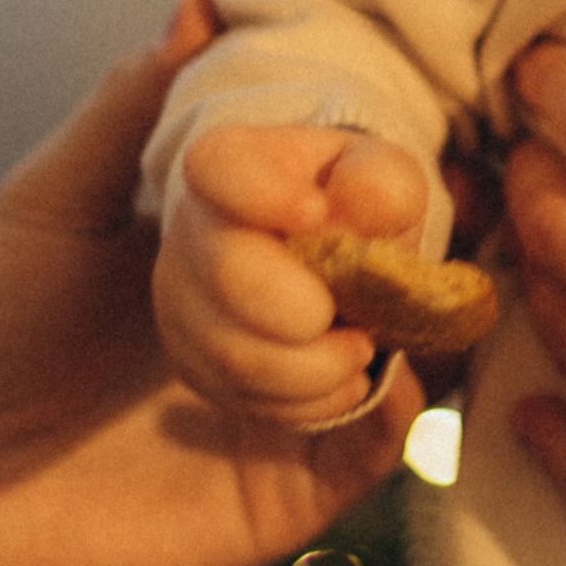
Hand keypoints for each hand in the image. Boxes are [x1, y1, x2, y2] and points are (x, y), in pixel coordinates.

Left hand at [0, 0, 415, 565]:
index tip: (316, 182)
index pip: (342, 176)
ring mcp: (295, 394)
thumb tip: (201, 0)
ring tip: (215, 368)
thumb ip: (131, 110)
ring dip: (319, 341)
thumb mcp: (46, 204)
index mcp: (235, 230)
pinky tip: (351, 386)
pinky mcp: (294, 485)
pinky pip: (382, 442)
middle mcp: (280, 304)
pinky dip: (386, 408)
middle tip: (289, 259)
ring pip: (385, 339)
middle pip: (381, 253)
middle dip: (343, 252)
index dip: (353, 168)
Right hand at [154, 118, 433, 429]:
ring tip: (359, 349)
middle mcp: (191, 232)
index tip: (315, 214)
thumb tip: (362, 204)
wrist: (322, 251)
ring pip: (236, 355)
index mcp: (229, 164)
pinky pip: (244, 398)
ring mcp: (183, 303)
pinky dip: (308, 401)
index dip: (262, 194)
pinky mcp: (196, 362)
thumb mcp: (381, 177)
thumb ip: (382, 183)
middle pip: (228, 275)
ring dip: (317, 368)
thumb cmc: (351, 204)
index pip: (218, 167)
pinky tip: (340, 378)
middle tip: (359, 321)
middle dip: (308, 311)